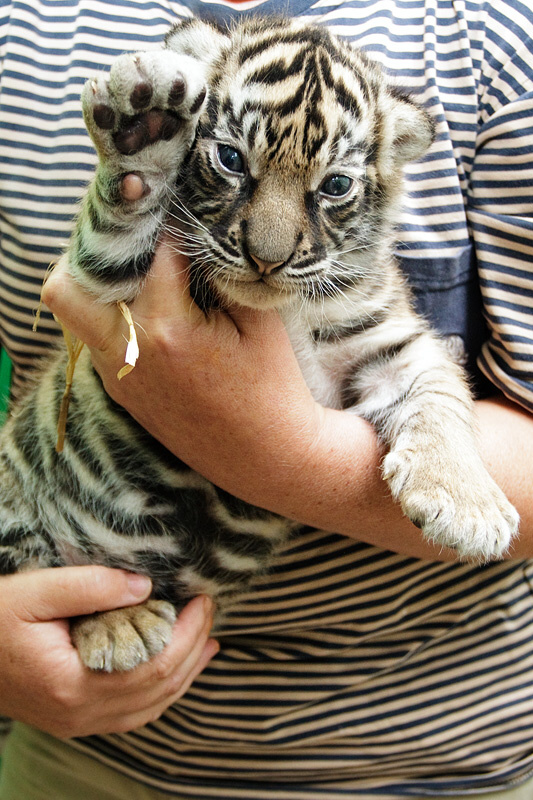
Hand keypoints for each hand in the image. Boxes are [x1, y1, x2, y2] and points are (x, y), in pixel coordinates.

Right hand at [0, 567, 217, 737]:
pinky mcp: (74, 718)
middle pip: (159, 689)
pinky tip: (173, 670)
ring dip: (185, 673)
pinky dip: (161, 691)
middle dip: (194, 648)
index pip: (154, 666)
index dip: (188, 633)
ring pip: (150, 707)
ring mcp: (77, 722)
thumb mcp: (35, 591)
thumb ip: (91, 586)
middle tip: (209, 611)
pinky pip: (131, 713)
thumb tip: (144, 587)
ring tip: (208, 643)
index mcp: (72, 684)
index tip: (203, 600)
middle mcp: (79, 714)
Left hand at [42, 238, 322, 505]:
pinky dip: (111, 314)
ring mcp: (118, 375)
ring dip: (100, 283)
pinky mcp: (119, 390)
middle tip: (138, 240)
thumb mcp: (257, 321)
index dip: (166, 222)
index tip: (179, 210)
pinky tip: (148, 309)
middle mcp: (128, 352)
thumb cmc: (272, 389)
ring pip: (74, 311)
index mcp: (168, 329)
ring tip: (140, 272)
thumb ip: (221, 272)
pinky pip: (93, 338)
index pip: (148, 250)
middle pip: (70, 281)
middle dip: (100, 251)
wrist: (265, 457)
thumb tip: (195, 233)